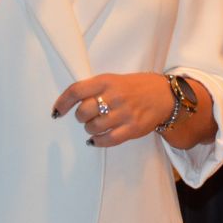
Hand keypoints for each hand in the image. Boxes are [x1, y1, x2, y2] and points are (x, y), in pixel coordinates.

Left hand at [52, 73, 170, 147]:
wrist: (164, 95)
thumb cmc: (135, 87)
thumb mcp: (114, 80)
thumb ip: (95, 89)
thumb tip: (71, 104)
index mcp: (107, 81)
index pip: (76, 90)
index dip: (63, 102)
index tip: (57, 111)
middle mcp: (114, 96)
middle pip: (83, 112)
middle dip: (80, 117)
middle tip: (86, 117)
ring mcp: (124, 113)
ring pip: (93, 127)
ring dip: (90, 129)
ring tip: (96, 125)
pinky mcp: (132, 128)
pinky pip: (107, 140)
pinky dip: (97, 141)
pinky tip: (97, 139)